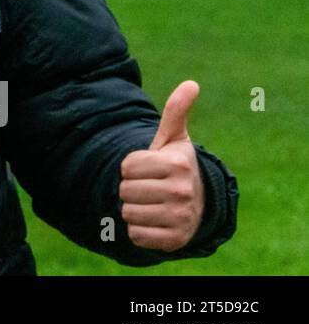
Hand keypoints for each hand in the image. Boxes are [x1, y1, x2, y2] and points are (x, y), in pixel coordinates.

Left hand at [119, 80, 204, 251]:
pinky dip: (138, 230)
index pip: (126, 166)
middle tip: (149, 187)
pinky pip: (135, 235)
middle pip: (125, 191)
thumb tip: (191, 83)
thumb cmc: (175, 166)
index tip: (148, 168)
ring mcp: (181, 218)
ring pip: (128, 213)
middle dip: (131, 188)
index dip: (131, 167)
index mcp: (178, 164)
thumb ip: (176, 111)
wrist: (198, 204)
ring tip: (151, 203)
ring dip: (133, 209)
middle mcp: (182, 191)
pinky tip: (154, 220)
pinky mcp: (175, 240)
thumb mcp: (174, 139)